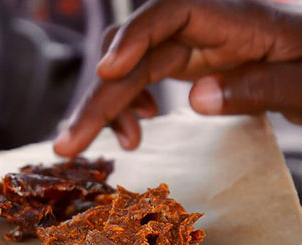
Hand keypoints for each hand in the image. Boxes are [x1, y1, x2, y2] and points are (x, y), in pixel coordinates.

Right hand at [54, 0, 301, 156]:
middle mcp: (204, 28)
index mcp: (237, 19)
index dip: (134, 36)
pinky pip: (143, 77)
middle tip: (68, 146)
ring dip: (109, 106)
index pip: (172, 11)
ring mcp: (192, 46)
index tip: (109, 71)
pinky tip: (139, 126)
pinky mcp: (188, 64)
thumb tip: (197, 99)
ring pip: (131, 68)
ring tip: (123, 144)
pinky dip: (130, 103)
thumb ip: (261, 87)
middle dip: (100, 98)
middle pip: (136, 52)